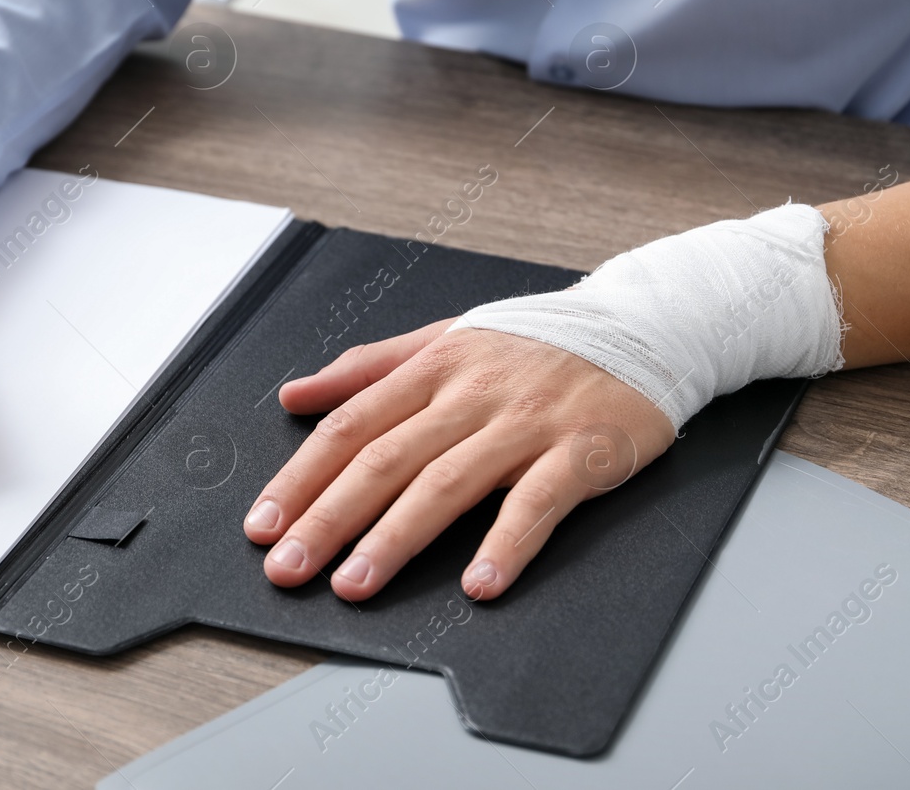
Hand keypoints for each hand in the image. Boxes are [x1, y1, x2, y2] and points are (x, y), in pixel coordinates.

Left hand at [243, 319, 675, 600]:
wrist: (645, 325)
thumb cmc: (539, 341)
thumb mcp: (449, 336)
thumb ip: (371, 367)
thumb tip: (297, 394)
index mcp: (436, 365)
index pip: (353, 424)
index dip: (303, 477)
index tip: (264, 524)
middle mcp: (474, 392)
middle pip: (387, 458)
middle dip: (329, 517)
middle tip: (288, 568)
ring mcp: (528, 422)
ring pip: (448, 482)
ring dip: (396, 538)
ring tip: (353, 584)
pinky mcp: (582, 450)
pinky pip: (538, 503)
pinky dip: (506, 544)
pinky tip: (478, 584)